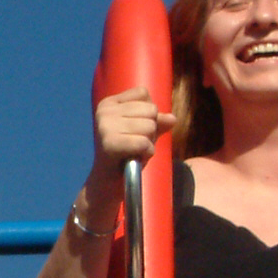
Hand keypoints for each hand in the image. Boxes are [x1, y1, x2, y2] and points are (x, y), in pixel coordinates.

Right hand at [86, 84, 174, 206]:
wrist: (108, 184)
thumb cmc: (126, 155)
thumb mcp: (144, 133)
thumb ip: (157, 122)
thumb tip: (172, 119)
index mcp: (109, 103)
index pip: (143, 93)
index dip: (149, 113)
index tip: (135, 130)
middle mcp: (105, 111)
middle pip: (151, 109)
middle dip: (151, 130)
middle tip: (135, 145)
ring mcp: (105, 126)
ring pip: (150, 126)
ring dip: (149, 143)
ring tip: (134, 152)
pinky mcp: (109, 143)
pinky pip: (144, 142)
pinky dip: (146, 153)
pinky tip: (136, 159)